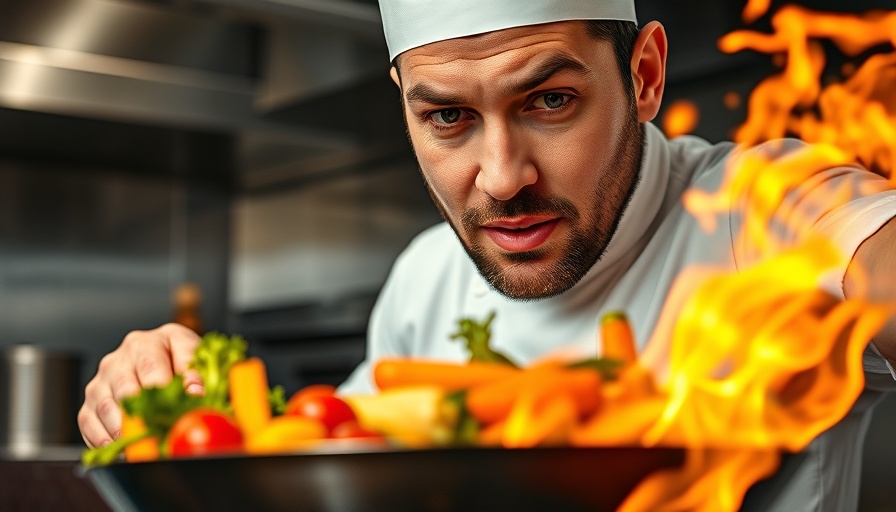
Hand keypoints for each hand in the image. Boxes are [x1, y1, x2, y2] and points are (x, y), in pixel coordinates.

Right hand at [78, 323, 201, 447]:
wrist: (165, 360)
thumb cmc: (180, 360)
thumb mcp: (195, 358)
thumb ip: (197, 373)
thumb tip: (195, 394)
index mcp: (146, 343)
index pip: (150, 365)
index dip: (162, 390)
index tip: (173, 411)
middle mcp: (118, 359)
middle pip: (124, 389)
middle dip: (142, 416)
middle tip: (156, 436)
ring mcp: (101, 380)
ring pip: (105, 407)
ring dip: (123, 431)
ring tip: (143, 446)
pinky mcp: (90, 401)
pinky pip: (88, 422)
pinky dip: (103, 439)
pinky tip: (121, 448)